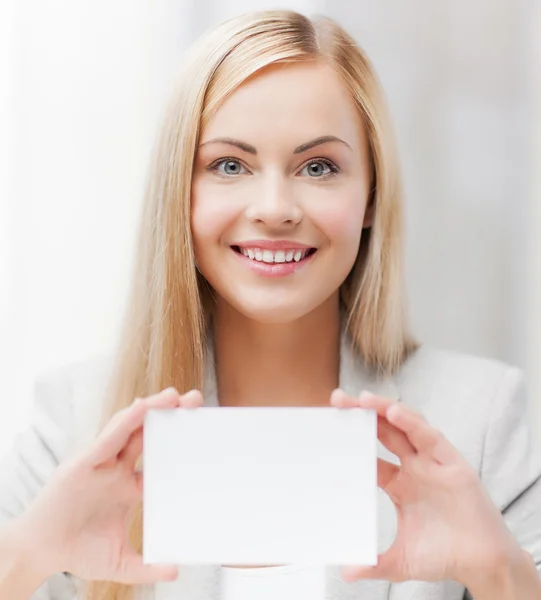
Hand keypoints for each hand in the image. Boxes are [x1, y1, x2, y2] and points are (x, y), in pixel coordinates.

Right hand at [13, 387, 203, 584]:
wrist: (39, 553)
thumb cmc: (77, 551)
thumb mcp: (119, 562)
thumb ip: (146, 567)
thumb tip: (175, 570)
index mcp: (128, 487)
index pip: (159, 459)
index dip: (179, 445)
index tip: (202, 434)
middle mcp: (117, 470)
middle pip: (148, 435)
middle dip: (170, 415)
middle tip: (195, 400)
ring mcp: (101, 464)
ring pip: (129, 429)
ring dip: (151, 409)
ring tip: (174, 395)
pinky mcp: (83, 463)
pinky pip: (108, 438)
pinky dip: (125, 422)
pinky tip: (142, 407)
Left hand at [330, 389, 519, 586]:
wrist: (483, 564)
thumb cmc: (444, 555)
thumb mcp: (401, 560)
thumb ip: (374, 564)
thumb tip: (344, 573)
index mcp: (399, 483)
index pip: (370, 452)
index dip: (352, 439)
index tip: (330, 426)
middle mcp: (414, 467)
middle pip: (384, 430)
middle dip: (363, 412)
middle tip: (339, 399)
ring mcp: (432, 462)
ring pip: (406, 426)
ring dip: (385, 409)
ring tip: (363, 399)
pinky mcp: (452, 463)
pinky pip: (430, 437)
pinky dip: (412, 423)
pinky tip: (394, 412)